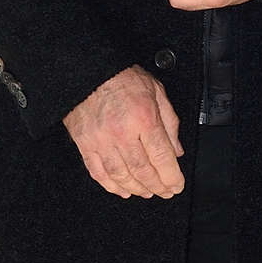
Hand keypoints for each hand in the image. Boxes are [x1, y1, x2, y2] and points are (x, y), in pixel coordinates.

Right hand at [63, 66, 183, 199]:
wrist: (87, 70)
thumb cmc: (121, 77)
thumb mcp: (156, 91)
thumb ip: (169, 122)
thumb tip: (176, 150)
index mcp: (143, 118)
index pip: (162, 157)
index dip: (171, 177)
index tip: (176, 185)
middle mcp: (122, 132)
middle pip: (143, 171)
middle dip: (157, 186)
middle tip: (165, 192)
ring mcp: (101, 140)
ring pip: (121, 176)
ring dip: (137, 188)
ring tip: (147, 192)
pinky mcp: (85, 144)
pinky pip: (98, 172)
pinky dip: (111, 185)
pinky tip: (122, 190)